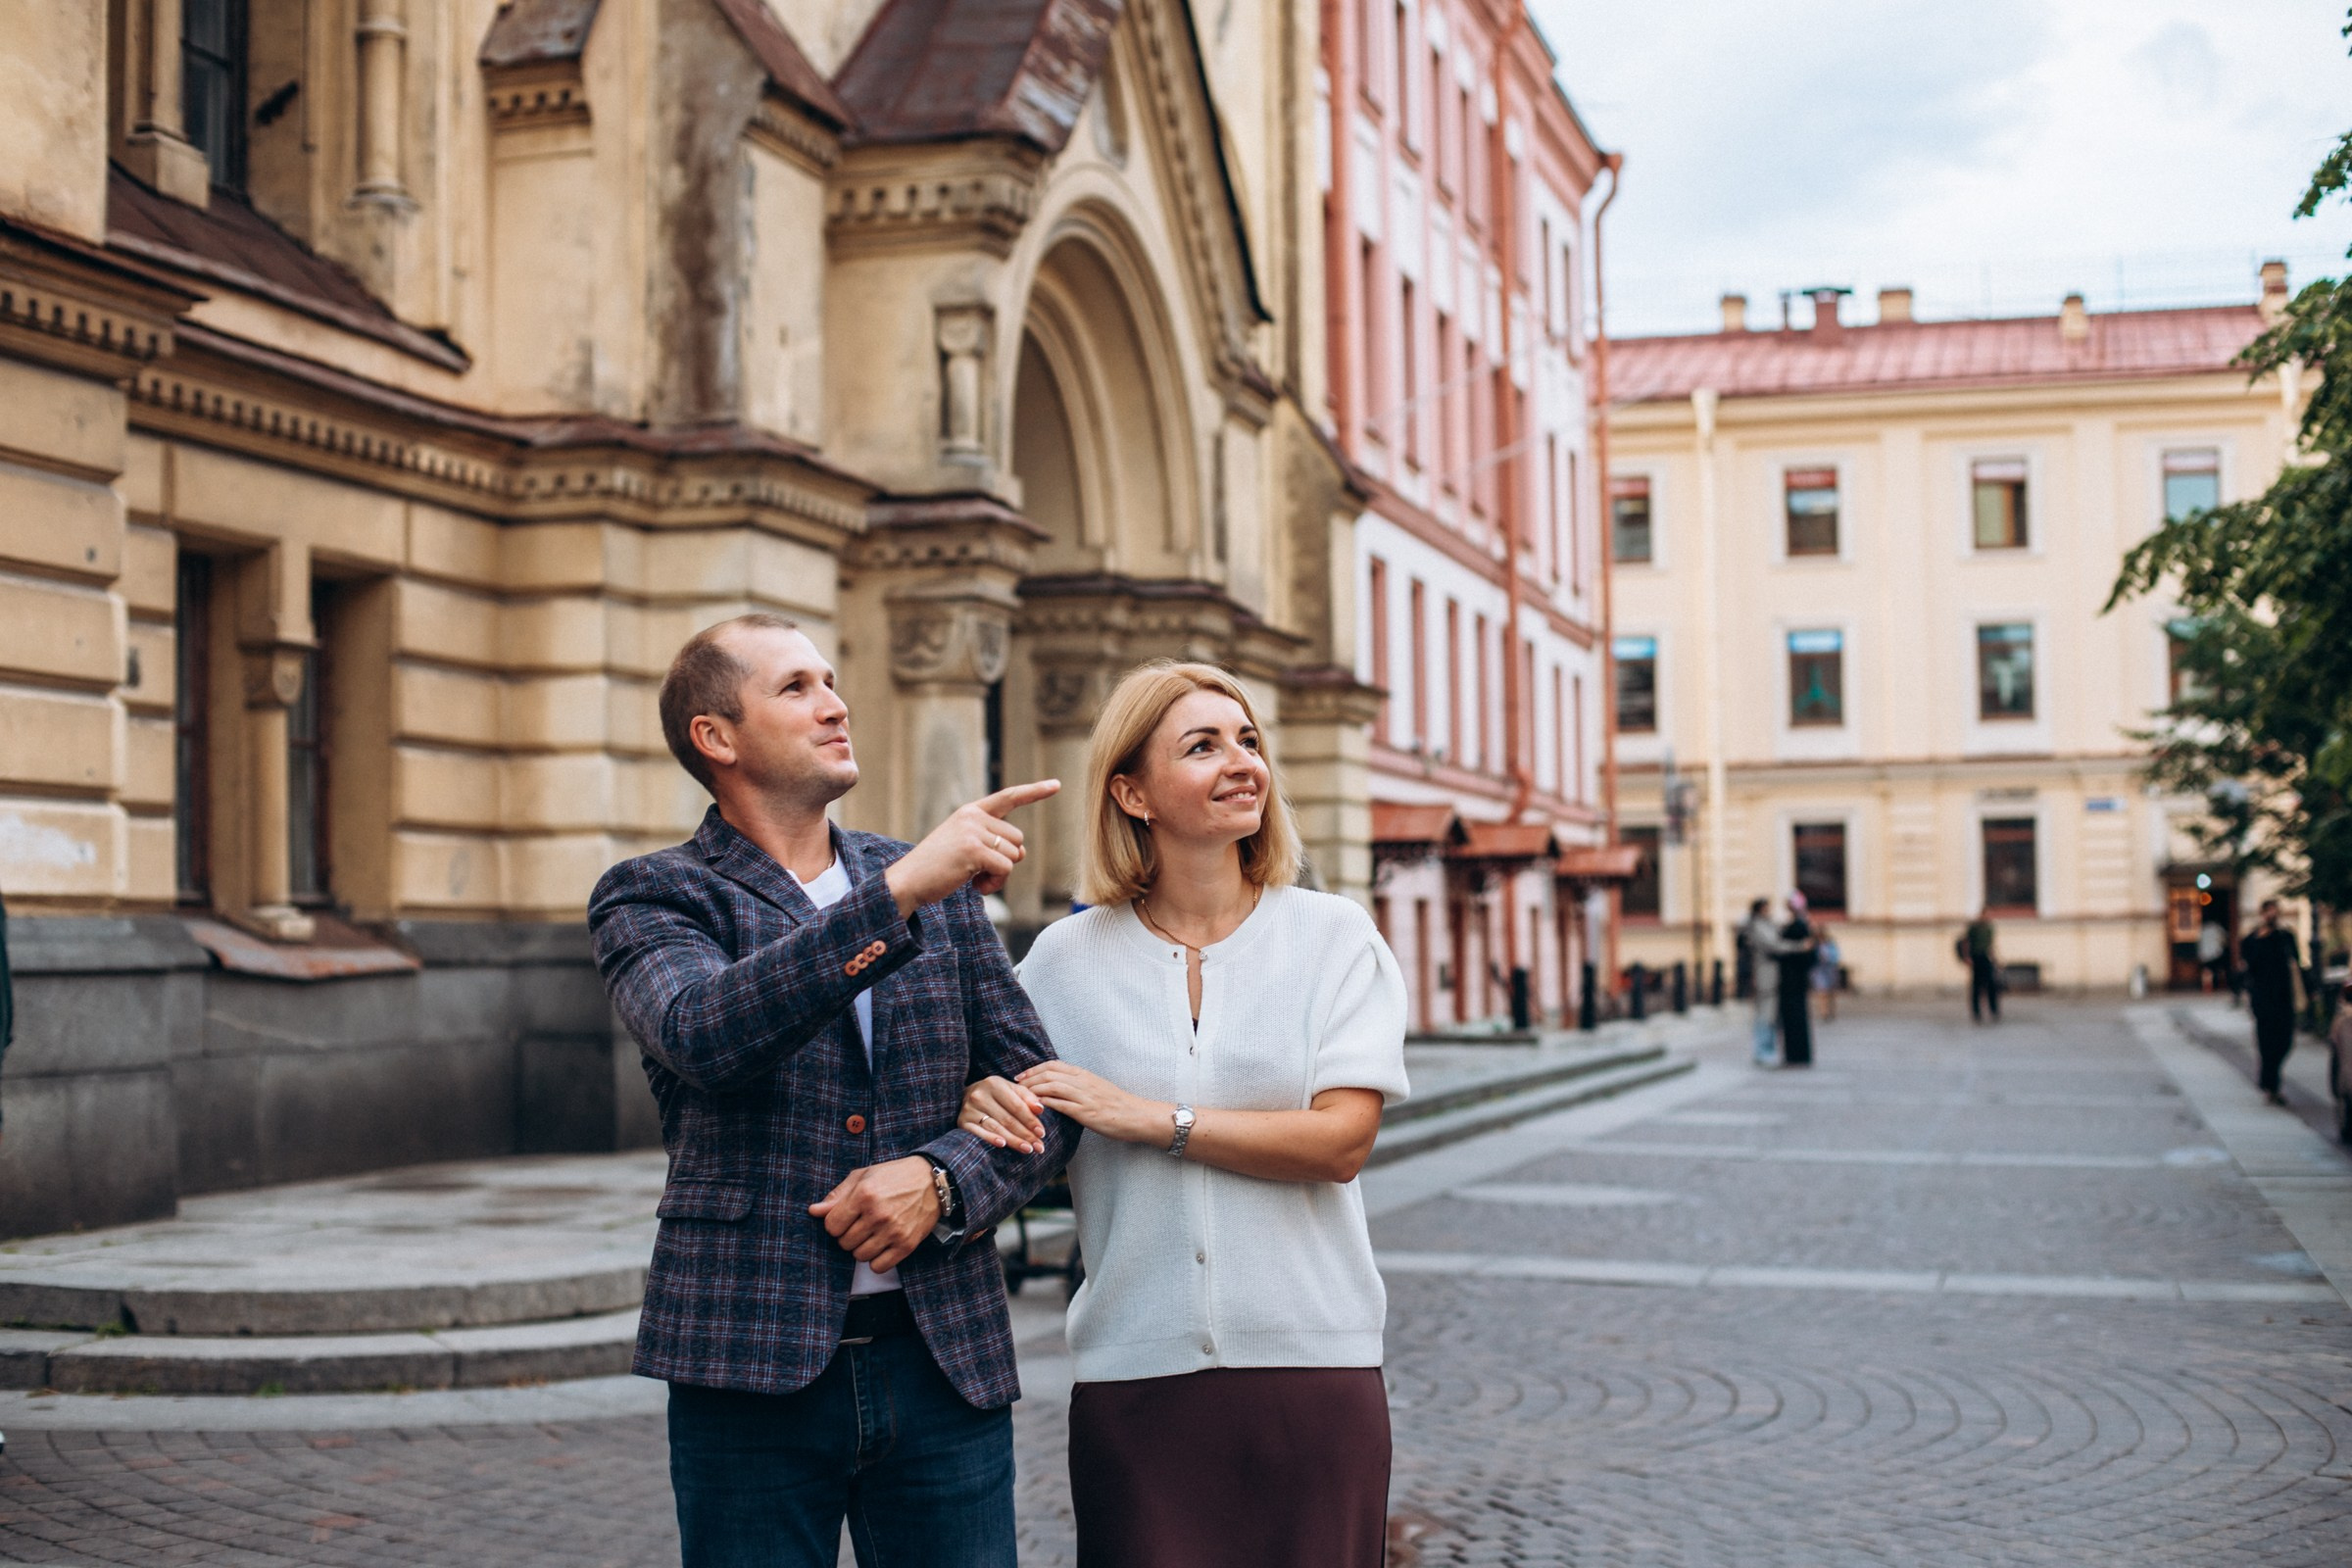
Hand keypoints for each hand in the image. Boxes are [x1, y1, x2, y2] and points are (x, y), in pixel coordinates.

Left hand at [809, 1155, 941, 1271]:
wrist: (933, 1181)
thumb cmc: (895, 1176)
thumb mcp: (863, 1176)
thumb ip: (837, 1195)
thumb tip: (814, 1211)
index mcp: (864, 1195)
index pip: (831, 1226)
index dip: (835, 1224)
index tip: (845, 1218)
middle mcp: (877, 1215)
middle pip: (844, 1243)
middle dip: (848, 1235)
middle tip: (861, 1225)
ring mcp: (893, 1231)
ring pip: (860, 1256)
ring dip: (862, 1248)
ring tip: (872, 1234)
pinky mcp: (906, 1245)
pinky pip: (879, 1266)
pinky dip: (877, 1260)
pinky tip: (882, 1246)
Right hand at [884, 780, 1060, 915]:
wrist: (908, 882)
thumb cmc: (937, 869)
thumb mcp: (964, 846)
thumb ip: (991, 841)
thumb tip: (1022, 852)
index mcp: (971, 812)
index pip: (1008, 797)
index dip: (1034, 791)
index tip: (1057, 785)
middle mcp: (973, 817)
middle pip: (1018, 840)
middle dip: (1004, 861)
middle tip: (977, 871)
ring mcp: (973, 832)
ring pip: (1014, 856)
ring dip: (999, 875)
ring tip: (972, 877)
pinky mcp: (974, 850)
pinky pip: (1005, 869)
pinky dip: (994, 884)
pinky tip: (974, 886)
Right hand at [960, 1075, 1047, 1153]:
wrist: (965, 1096)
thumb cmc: (994, 1094)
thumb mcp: (1010, 1090)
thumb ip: (1026, 1097)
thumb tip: (1040, 1109)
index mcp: (994, 1083)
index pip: (1017, 1105)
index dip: (1031, 1120)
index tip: (1042, 1133)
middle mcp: (980, 1095)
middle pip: (1007, 1119)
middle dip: (1026, 1134)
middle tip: (1039, 1147)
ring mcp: (969, 1109)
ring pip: (996, 1127)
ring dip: (1013, 1140)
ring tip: (1028, 1149)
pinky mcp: (962, 1122)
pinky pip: (978, 1133)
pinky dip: (990, 1139)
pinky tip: (1003, 1145)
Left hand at [1016, 1061, 1168, 1147]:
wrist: (1137, 1115)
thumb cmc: (1117, 1104)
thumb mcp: (1097, 1088)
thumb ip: (1079, 1085)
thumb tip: (1060, 1086)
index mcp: (1084, 1075)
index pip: (1054, 1065)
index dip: (1034, 1069)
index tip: (1021, 1076)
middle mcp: (1083, 1082)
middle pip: (1049, 1073)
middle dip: (1029, 1078)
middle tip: (1014, 1086)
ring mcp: (1085, 1096)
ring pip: (1052, 1086)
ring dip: (1033, 1090)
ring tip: (1020, 1097)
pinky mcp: (1086, 1112)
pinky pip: (1061, 1105)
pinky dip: (1046, 1104)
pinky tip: (1035, 1108)